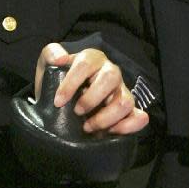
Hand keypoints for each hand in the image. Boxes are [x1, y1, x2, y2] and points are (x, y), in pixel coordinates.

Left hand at [34, 43, 149, 135]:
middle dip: (91, 99)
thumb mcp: (48, 67)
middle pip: (110, 78)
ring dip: (105, 118)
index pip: (86, 63)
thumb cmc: (57, 84)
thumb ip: (51, 55)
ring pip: (125, 101)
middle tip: (77, 112)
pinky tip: (110, 132)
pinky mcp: (129, 111)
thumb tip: (60, 58)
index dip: (71, 83)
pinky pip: (139, 117)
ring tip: (87, 127)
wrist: (63, 106)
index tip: (58, 101)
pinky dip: (128, 126)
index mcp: (92, 59)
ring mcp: (122, 91)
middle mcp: (110, 72)